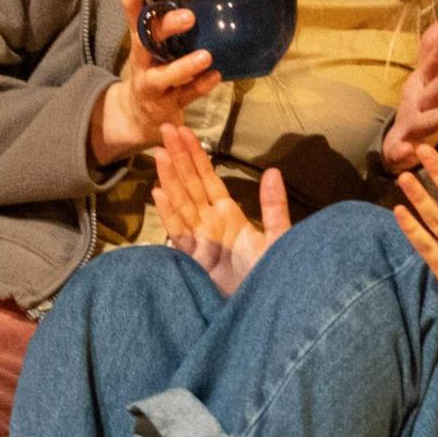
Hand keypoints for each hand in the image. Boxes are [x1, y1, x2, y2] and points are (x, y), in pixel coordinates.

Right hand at [91, 0, 219, 165]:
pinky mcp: (164, 106)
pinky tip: (215, 78)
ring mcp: (151, 85)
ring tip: (206, 56)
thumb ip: (173, 26)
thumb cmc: (155, 69)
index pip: (132, 10)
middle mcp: (142, 60)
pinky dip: (199, 88)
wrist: (135, 116)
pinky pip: (183, 97)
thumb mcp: (158, 45)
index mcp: (140, 39)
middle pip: (145, 41)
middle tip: (189, 17)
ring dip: (183, 67)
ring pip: (162, 76)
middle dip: (165, 28)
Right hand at [149, 124, 289, 297]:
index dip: (195, 155)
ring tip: (158, 153)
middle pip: (190, 184)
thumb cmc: (274, 275)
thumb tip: (273, 171)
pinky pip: (179, 231)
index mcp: (229, 215)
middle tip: (165, 128)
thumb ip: (273, 205)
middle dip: (177, 157)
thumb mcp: (279, 237)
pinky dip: (169, 212)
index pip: (208, 178)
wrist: (266, 308)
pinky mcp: (194, 259)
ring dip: (170, 177)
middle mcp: (210, 224)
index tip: (183, 130)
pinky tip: (159, 192)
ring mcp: (199, 240)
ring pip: (181, 202)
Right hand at [379, 14, 437, 171]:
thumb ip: (435, 51)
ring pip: (428, 120)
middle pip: (437, 88)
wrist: (394, 142)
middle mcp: (417, 102)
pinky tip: (410, 151)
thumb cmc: (417, 105)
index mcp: (423, 84)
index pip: (436, 62)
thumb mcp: (426, 77)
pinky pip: (401, 151)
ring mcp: (410, 125)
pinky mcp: (400, 149)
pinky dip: (404, 152)